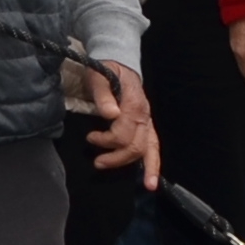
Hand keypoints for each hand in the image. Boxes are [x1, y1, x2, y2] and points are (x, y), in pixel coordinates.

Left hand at [72, 57, 160, 186]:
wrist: (119, 61)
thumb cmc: (106, 69)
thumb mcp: (99, 75)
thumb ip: (103, 94)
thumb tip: (110, 114)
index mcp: (133, 104)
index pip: (123, 132)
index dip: (106, 140)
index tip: (90, 137)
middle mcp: (144, 115)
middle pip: (136, 145)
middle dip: (117, 158)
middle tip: (97, 162)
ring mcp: (147, 120)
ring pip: (150, 149)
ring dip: (143, 167)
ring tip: (139, 183)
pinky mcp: (147, 125)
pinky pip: (153, 146)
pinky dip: (153, 163)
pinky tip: (151, 179)